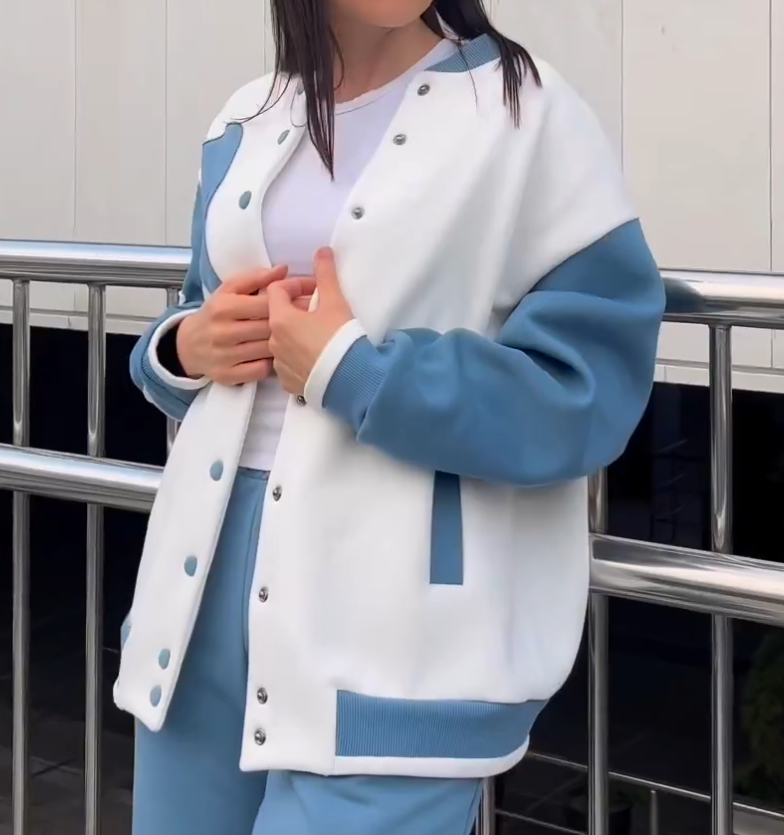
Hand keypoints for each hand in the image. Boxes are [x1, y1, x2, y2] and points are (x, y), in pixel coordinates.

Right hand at [176, 267, 313, 384]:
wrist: (189, 345)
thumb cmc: (216, 314)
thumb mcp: (229, 290)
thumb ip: (256, 278)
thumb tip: (283, 270)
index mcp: (223, 307)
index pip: (266, 303)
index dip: (290, 297)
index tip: (308, 294)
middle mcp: (222, 332)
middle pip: (270, 327)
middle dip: (293, 321)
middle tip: (310, 317)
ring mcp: (225, 356)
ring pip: (268, 349)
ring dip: (285, 344)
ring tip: (296, 336)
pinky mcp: (228, 375)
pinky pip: (261, 370)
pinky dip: (272, 364)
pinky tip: (276, 356)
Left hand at [267, 247, 353, 395]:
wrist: (349, 381)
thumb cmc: (340, 338)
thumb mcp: (335, 302)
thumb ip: (326, 274)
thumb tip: (322, 250)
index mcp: (280, 319)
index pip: (277, 291)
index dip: (296, 285)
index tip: (315, 290)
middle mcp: (274, 341)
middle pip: (279, 316)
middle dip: (297, 309)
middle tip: (320, 310)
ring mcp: (279, 364)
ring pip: (282, 340)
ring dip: (297, 333)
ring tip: (319, 334)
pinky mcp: (288, 382)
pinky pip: (288, 363)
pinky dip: (298, 356)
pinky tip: (316, 356)